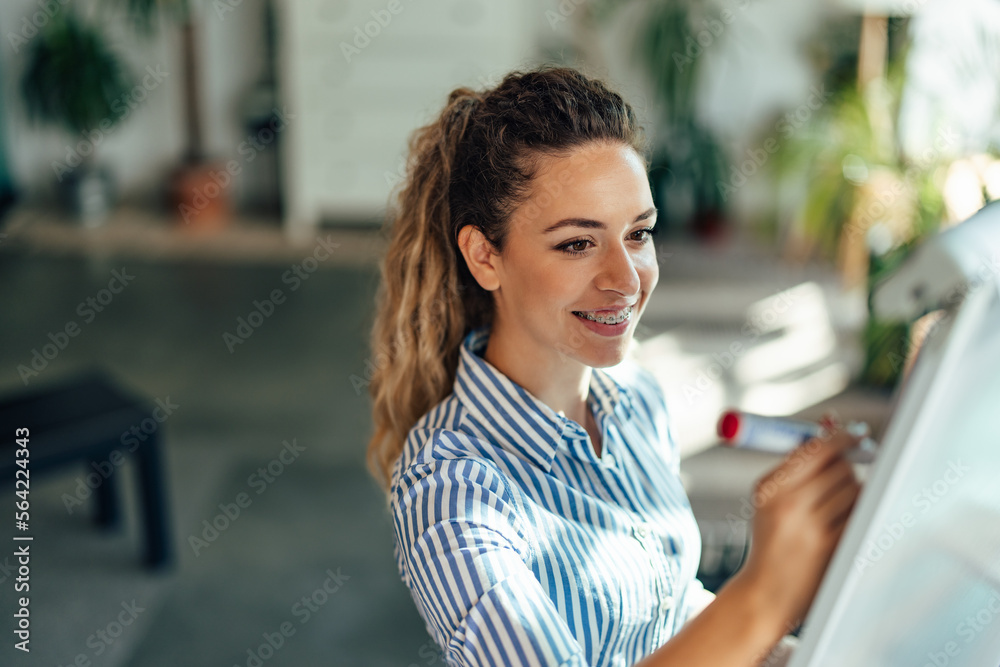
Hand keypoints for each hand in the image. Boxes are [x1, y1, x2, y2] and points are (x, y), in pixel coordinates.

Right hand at [734, 416, 862, 628]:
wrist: (765, 593)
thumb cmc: (772, 539)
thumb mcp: (770, 499)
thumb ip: (799, 463)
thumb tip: (832, 422)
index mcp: (769, 487)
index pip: (815, 449)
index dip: (841, 437)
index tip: (856, 432)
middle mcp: (788, 504)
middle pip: (840, 466)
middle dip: (847, 467)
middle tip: (841, 477)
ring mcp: (811, 528)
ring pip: (855, 489)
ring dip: (854, 493)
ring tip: (834, 509)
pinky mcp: (832, 548)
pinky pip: (861, 515)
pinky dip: (859, 514)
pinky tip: (844, 524)